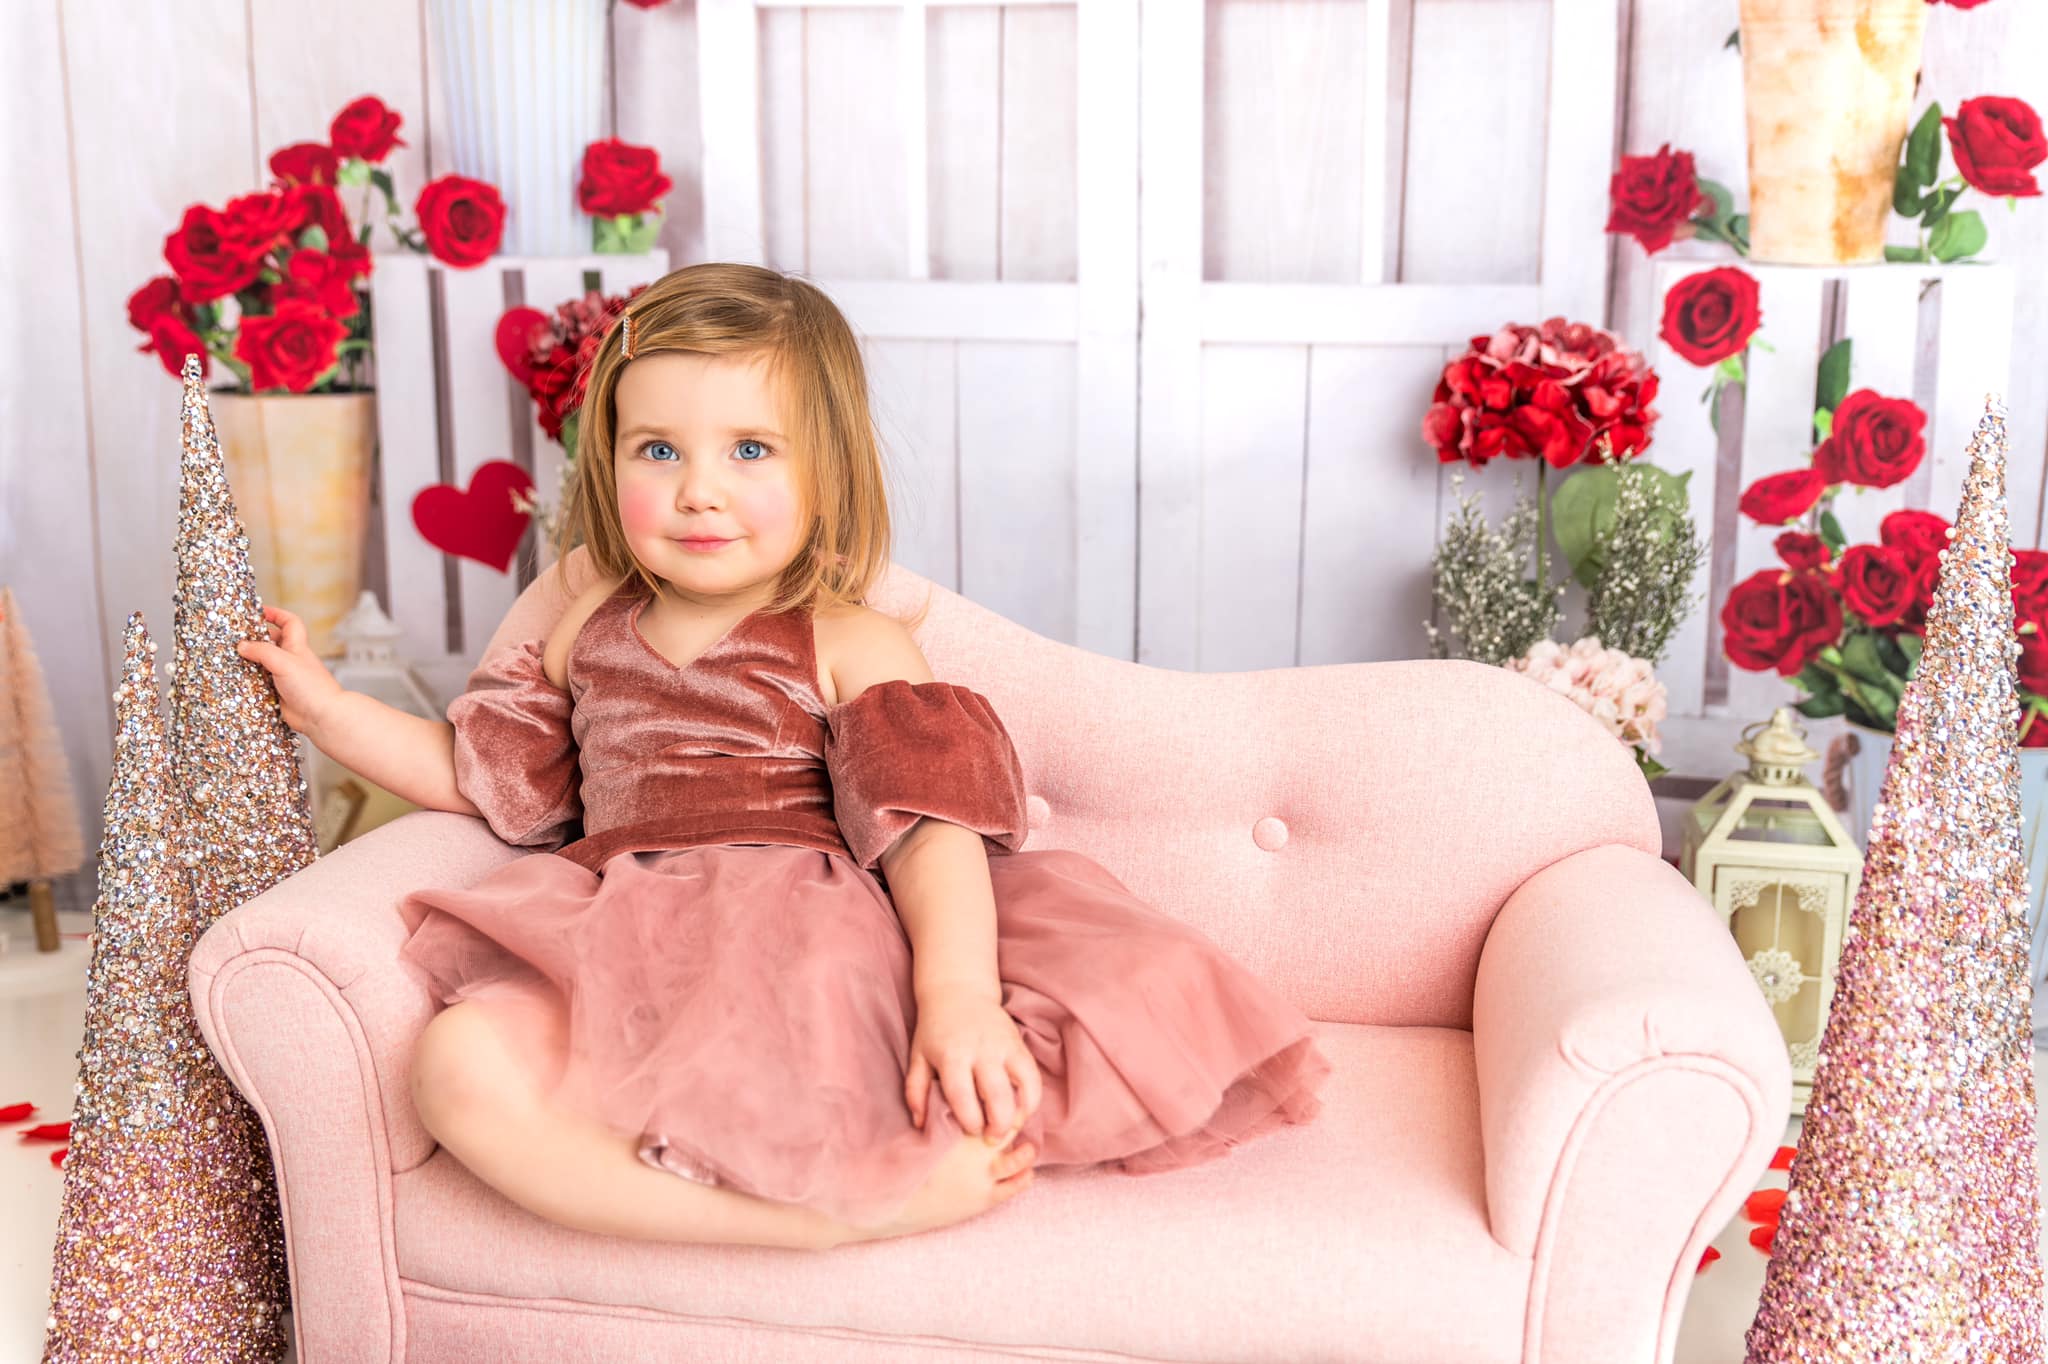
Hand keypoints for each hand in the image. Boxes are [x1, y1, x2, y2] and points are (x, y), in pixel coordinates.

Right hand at [234, 605, 344, 736]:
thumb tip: (242, 646)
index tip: (258, 612)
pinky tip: (234, 680)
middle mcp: (290, 660)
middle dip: (255, 639)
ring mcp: (283, 677)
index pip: (289, 622)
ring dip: (248, 662)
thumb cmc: (311, 687)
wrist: (321, 717)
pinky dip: (248, 681)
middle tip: (235, 637)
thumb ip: (262, 651)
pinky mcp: (276, 694)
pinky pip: (259, 684)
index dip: (276, 614)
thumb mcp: (284, 661)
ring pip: (262, 664)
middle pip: (271, 643)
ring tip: (229, 658)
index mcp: (296, 646)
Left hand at [906, 984, 1041, 1142]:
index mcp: (952, 1055)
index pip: (963, 1096)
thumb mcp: (918, 1056)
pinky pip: (1033, 1076)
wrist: (959, 990)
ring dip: (1019, 1114)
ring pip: (1022, 1086)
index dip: (968, 1121)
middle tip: (991, 1139)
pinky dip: (1032, 1098)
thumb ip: (915, 1091)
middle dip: (997, 1125)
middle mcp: (981, 1051)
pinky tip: (1022, 1110)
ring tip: (1009, 1128)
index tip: (969, 1131)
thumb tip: (920, 1124)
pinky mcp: (1019, 1044)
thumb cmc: (935, 1029)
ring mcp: (1004, 1046)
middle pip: (996, 1096)